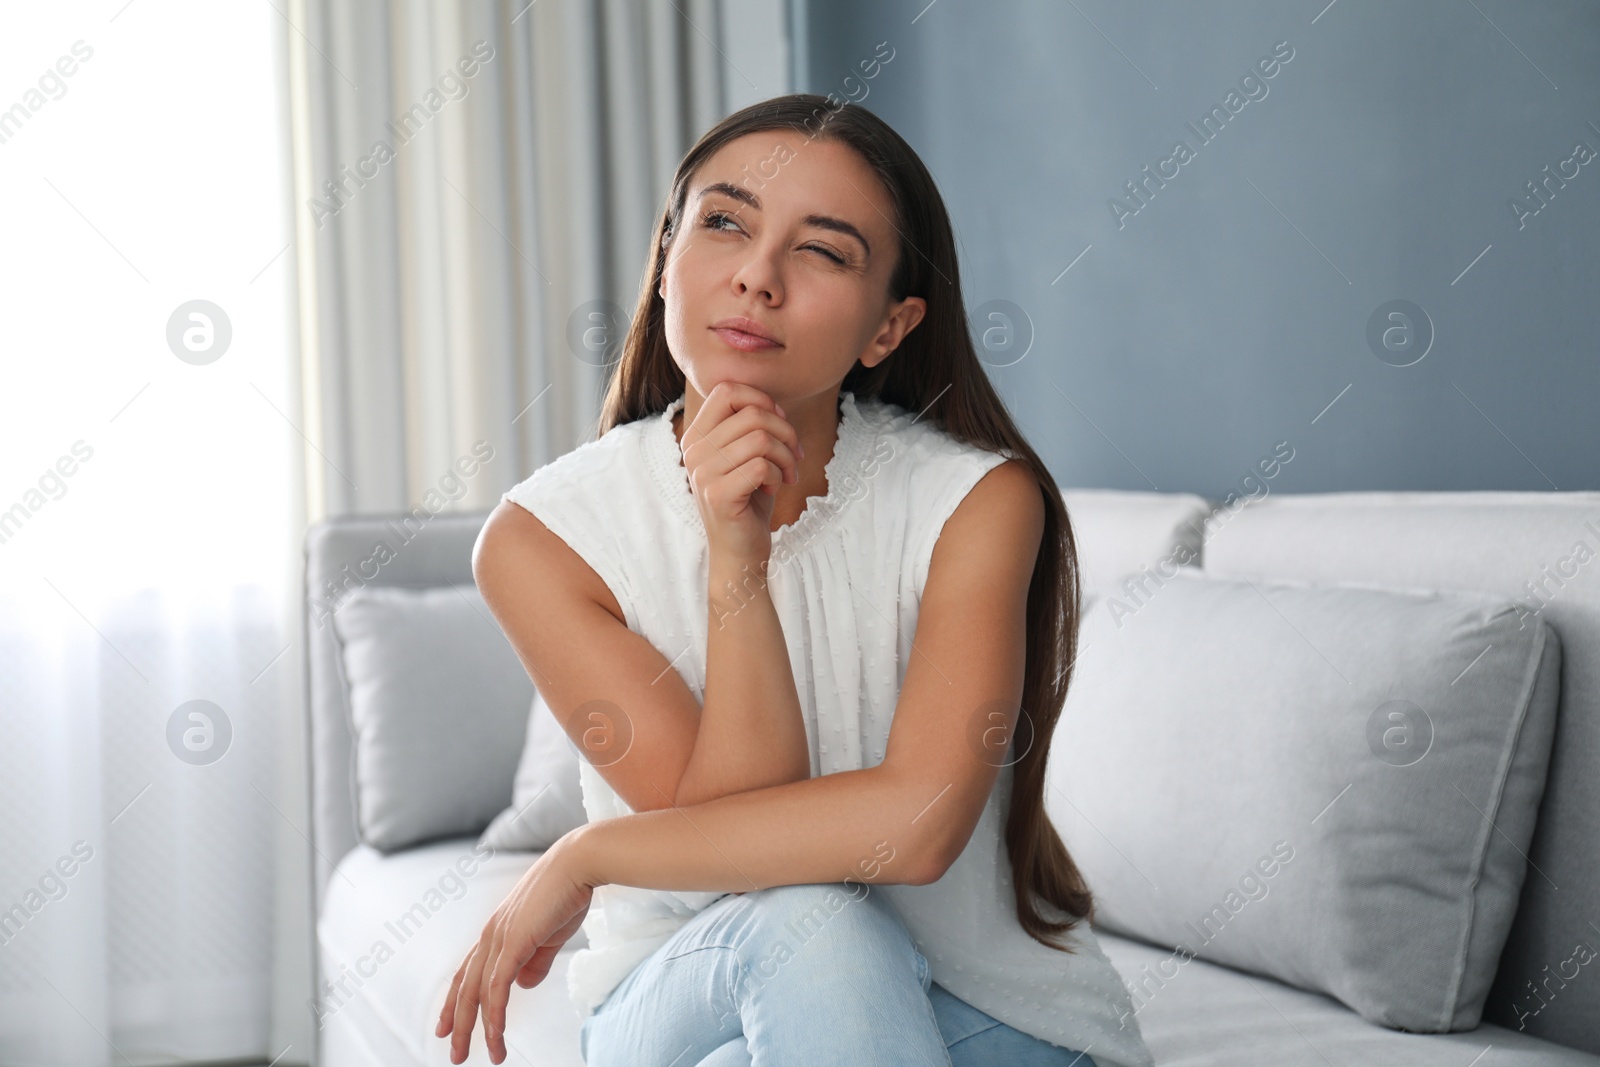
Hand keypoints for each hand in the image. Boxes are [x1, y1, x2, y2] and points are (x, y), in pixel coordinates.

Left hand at [435, 836, 594, 1063]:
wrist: (579, 864)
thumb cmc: (567, 894)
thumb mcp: (549, 935)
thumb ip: (536, 961)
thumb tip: (524, 986)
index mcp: (496, 932)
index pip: (467, 973)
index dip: (454, 1001)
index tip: (444, 1026)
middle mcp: (490, 935)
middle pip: (465, 988)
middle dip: (458, 1024)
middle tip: (456, 1055)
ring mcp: (499, 938)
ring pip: (479, 993)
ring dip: (480, 1028)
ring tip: (487, 1055)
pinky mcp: (513, 942)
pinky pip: (498, 986)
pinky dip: (496, 1014)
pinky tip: (496, 1034)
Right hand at [679, 381, 801, 562]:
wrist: (739, 551)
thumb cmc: (748, 500)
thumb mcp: (746, 456)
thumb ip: (750, 427)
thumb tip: (773, 405)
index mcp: (697, 436)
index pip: (727, 390)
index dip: (762, 400)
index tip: (779, 424)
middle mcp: (693, 451)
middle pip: (752, 414)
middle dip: (786, 432)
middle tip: (794, 457)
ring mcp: (702, 473)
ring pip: (761, 439)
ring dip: (785, 457)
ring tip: (787, 474)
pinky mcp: (718, 494)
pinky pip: (761, 466)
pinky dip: (778, 476)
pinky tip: (772, 490)